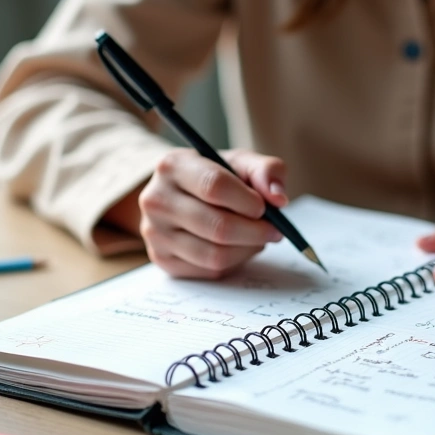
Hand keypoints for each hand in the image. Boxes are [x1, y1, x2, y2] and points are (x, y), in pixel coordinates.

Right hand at [135, 148, 287, 278]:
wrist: (179, 196)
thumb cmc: (215, 177)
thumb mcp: (240, 163)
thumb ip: (266, 171)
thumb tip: (279, 198)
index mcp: (173, 166)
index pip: (214, 186)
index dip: (248, 201)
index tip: (265, 207)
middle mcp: (156, 199)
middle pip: (217, 227)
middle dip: (255, 232)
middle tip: (274, 230)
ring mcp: (155, 233)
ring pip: (215, 255)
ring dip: (247, 249)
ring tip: (257, 238)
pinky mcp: (161, 259)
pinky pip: (209, 271)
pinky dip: (233, 262)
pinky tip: (238, 248)